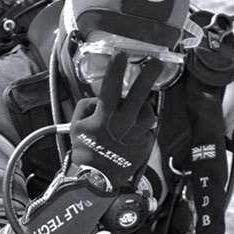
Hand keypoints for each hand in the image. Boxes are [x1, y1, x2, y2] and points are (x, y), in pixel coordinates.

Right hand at [70, 52, 159, 188]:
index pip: (112, 87)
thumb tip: (98, 100)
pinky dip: (141, 127)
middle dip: (148, 76)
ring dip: (143, 109)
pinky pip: (147, 129)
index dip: (116, 69)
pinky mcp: (145, 144)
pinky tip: (132, 132)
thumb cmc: (85, 152)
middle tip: (156, 62)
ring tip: (134, 113)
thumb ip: (86, 107)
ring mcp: (137, 134)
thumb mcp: (77, 127)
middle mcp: (125, 123)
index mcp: (106, 116)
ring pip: (148, 113)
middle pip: (139, 95)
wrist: (97, 179)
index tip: (121, 53)